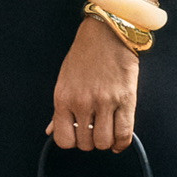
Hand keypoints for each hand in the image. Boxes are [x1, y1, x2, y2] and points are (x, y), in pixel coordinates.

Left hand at [49, 18, 138, 150]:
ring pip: (104, 142)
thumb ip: (58, 110)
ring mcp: (105, 102)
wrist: (107, 33)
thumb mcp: (64, 81)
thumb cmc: (84, 56)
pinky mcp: (125, 99)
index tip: (78, 134)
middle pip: (86, 143)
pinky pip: (124, 133)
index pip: (64, 139)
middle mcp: (82, 102)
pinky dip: (121, 142)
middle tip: (94, 130)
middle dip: (90, 141)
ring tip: (107, 131)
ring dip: (106, 142)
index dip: (72, 141)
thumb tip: (51, 131)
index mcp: (64, 98)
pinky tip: (118, 139)